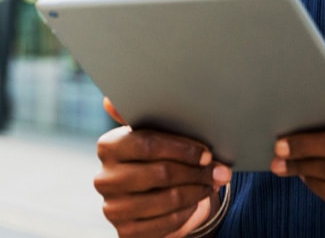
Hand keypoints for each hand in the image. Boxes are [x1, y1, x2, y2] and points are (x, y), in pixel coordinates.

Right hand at [96, 97, 231, 236]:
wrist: (148, 199)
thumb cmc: (155, 158)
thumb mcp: (153, 136)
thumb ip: (146, 116)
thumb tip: (112, 100)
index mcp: (108, 146)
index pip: (147, 143)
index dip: (181, 149)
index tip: (207, 153)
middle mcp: (104, 178)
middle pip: (160, 172)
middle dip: (196, 172)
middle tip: (220, 171)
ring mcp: (113, 207)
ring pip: (167, 199)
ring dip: (197, 191)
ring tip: (212, 184)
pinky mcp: (126, 231)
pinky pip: (166, 222)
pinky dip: (187, 212)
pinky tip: (196, 201)